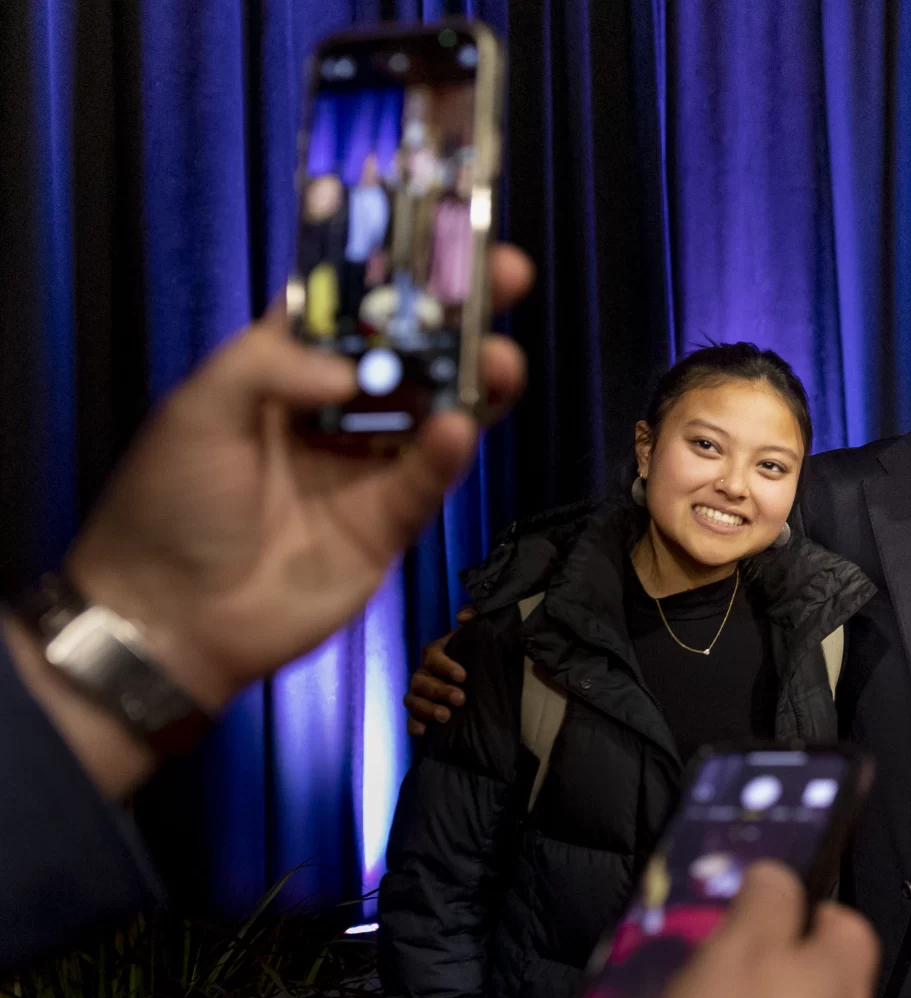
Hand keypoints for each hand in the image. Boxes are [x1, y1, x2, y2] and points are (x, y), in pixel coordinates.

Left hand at [63, 245, 531, 717]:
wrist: (169, 615)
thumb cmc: (169, 502)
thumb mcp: (198, 408)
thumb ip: (271, 365)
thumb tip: (353, 366)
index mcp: (282, 370)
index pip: (348, 306)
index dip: (393, 270)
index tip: (441, 233)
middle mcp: (333, 411)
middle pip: (409, 352)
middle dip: (457, 314)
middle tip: (505, 277)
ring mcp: (366, 467)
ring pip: (435, 411)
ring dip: (472, 380)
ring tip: (501, 359)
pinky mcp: (387, 523)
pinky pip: (425, 480)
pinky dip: (445, 454)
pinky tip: (460, 430)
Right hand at [405, 606, 474, 735]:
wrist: (483, 683)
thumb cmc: (479, 657)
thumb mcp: (482, 636)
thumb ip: (476, 616)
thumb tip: (462, 616)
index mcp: (437, 654)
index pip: (433, 656)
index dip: (445, 666)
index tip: (463, 676)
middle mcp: (424, 673)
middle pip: (420, 681)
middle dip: (439, 690)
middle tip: (460, 699)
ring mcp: (420, 694)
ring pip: (413, 700)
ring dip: (427, 708)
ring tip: (446, 717)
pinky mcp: (421, 714)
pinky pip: (411, 720)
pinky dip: (414, 726)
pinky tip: (423, 732)